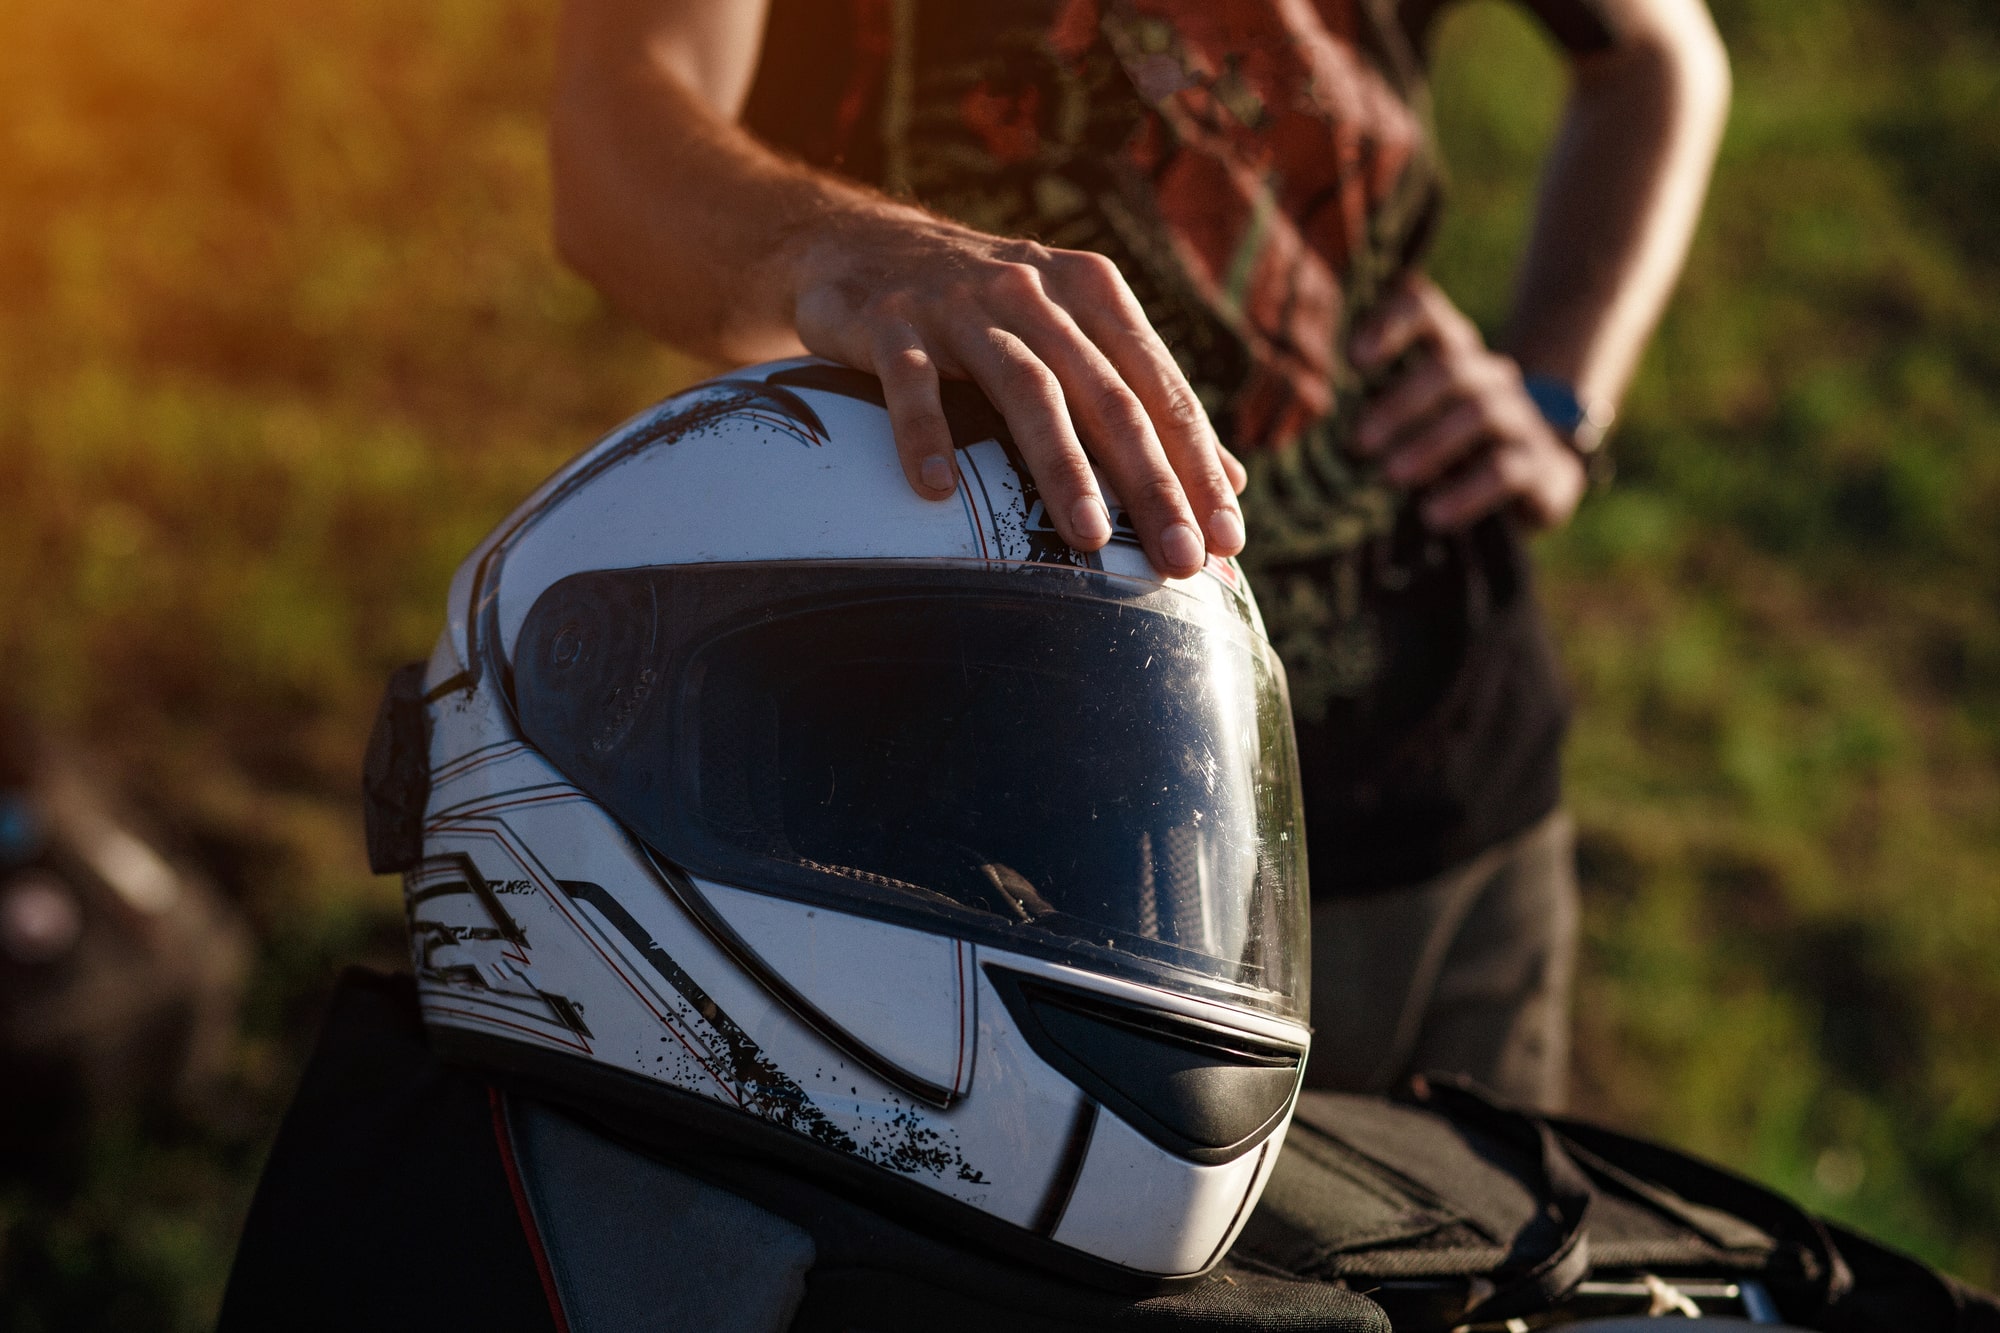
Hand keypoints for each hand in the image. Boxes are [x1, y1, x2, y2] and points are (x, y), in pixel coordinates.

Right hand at [788, 204, 1247, 578]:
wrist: (860, 243)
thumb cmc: (984, 309)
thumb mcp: (1071, 333)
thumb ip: (1144, 399)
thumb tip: (1230, 484)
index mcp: (1094, 294)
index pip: (1160, 389)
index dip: (1199, 465)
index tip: (1227, 540)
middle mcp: (1036, 292)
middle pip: (1108, 395)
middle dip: (1152, 482)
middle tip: (1180, 559)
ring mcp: (961, 304)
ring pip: (1026, 387)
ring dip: (1062, 464)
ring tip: (1091, 537)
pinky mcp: (890, 320)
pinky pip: (912, 382)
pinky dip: (925, 433)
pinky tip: (938, 490)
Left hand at [1349, 274, 1585, 532]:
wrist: (1532, 483)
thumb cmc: (1445, 448)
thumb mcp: (1410, 421)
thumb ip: (1369, 406)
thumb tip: (1300, 423)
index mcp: (1451, 352)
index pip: (1426, 311)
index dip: (1392, 323)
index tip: (1355, 359)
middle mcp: (1489, 375)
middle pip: (1451, 367)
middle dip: (1401, 402)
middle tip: (1359, 442)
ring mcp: (1520, 417)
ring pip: (1480, 412)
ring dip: (1431, 444)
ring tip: (1392, 475)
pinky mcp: (1541, 466)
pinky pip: (1507, 470)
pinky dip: (1467, 491)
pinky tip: (1433, 514)